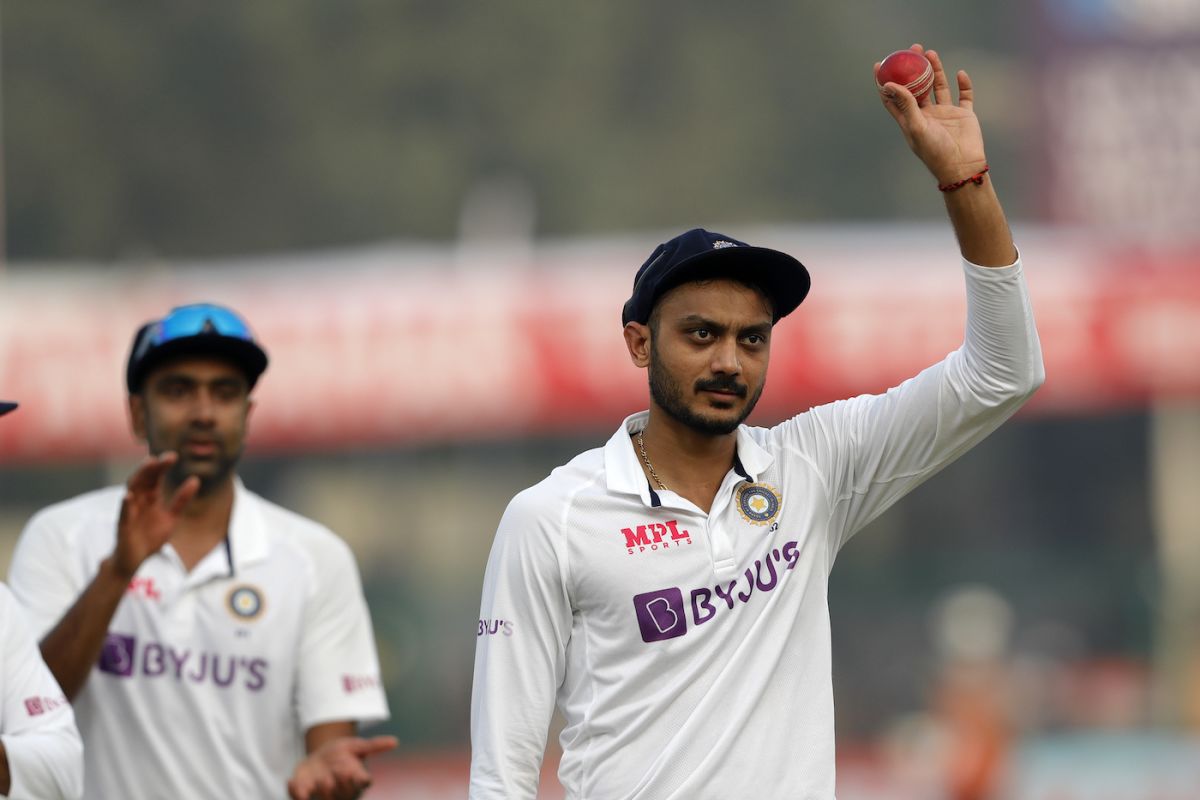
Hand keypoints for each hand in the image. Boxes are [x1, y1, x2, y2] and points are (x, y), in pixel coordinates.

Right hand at [112, 452, 198, 578]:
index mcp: (150, 497)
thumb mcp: (171, 517)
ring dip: (140, 477)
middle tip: (167, 457)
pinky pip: (123, 514)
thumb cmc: (151, 536)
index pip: (155, 477)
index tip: (174, 456)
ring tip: (149, 464)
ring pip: (132, 490)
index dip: (163, 466)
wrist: (134, 560)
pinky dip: (125, 504)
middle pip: (144, 479)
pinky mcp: (123, 526)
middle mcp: (138, 500)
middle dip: (154, 467)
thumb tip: (195, 480)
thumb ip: (181, 500)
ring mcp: (130, 512)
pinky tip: (128, 495)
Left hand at [287, 736, 397, 799]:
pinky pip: (299, 797)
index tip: (351, 772)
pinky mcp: (305, 796)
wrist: (320, 759)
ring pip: (324, 798)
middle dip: (338, 785)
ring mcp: (322, 796)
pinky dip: (295, 790)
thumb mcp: (356, 746)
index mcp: (356, 780)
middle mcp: (341, 792)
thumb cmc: (342, 754)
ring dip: (321, 789)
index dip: (358, 782)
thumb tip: (395, 741)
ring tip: (320, 778)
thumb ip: (374, 746)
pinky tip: (293, 780)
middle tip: (335, 774)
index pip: (361, 785)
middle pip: (342, 795)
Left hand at [875, 44, 987, 184]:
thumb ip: (905, 104)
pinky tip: (960, 73)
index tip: (880, 63)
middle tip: (913, 49)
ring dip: (936, 70)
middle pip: (917, 86)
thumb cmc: (935, 151)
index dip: (885, 81)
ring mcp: (945, 114)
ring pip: (939, 86)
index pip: (893, 97)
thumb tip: (887, 83)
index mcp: (910, 120)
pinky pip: (964, 95)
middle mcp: (926, 115)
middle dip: (914, 68)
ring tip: (931, 53)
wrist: (962, 166)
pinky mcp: (963, 115)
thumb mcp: (916, 126)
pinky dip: (964, 84)